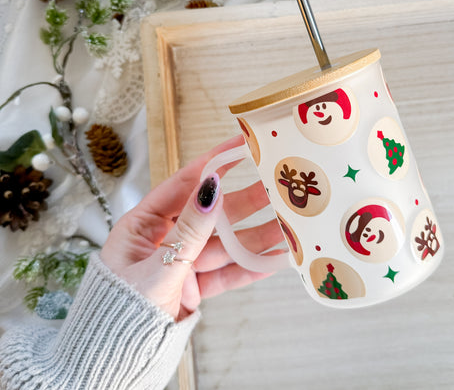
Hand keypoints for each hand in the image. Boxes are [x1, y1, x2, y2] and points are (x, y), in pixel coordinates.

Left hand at [100, 135, 283, 320]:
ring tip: (286, 227)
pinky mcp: (192, 287)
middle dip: (245, 202)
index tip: (238, 145)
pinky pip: (223, 274)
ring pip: (223, 246)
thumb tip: (211, 188)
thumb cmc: (120, 310)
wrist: (113, 361)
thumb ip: (190, 230)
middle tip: (275, 186)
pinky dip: (247, 269)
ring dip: (254, 238)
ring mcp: (180, 263)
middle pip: (211, 215)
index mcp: (143, 225)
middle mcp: (164, 239)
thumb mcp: (158, 266)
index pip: (183, 184)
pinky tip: (273, 260)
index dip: (213, 163)